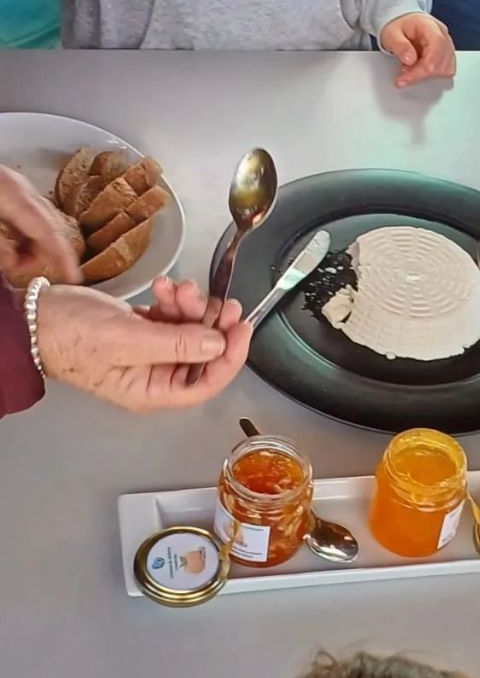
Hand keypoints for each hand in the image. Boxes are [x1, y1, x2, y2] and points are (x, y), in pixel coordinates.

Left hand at [0, 164, 81, 284]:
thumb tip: (13, 263)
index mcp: (16, 198)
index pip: (49, 233)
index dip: (63, 258)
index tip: (74, 279)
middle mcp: (20, 190)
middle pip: (46, 226)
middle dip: (39, 252)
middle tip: (19, 270)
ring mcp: (12, 185)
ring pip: (33, 220)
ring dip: (25, 243)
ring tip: (7, 258)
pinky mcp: (2, 186)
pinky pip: (21, 213)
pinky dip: (17, 231)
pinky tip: (4, 239)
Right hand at [36, 277, 251, 410]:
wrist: (37, 314)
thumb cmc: (72, 336)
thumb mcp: (128, 341)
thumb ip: (177, 345)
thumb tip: (218, 345)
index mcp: (153, 391)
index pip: (208, 383)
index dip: (231, 357)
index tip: (243, 328)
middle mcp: (157, 376)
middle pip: (204, 353)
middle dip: (212, 324)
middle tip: (221, 301)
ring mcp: (151, 353)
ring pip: (191, 330)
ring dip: (190, 307)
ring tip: (177, 288)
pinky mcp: (145, 331)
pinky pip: (173, 318)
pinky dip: (173, 301)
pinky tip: (164, 286)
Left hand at [379, 13, 456, 88]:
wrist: (403, 24)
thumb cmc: (399, 27)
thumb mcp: (391, 34)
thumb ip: (400, 46)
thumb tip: (410, 60)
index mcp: (429, 26)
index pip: (435, 50)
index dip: (422, 68)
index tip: (405, 77)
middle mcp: (442, 35)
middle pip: (442, 62)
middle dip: (422, 73)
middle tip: (404, 74)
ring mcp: (447, 45)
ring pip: (447, 69)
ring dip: (429, 75)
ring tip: (411, 68)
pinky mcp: (446, 55)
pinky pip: (446, 70)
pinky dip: (433, 75)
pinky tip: (420, 69)